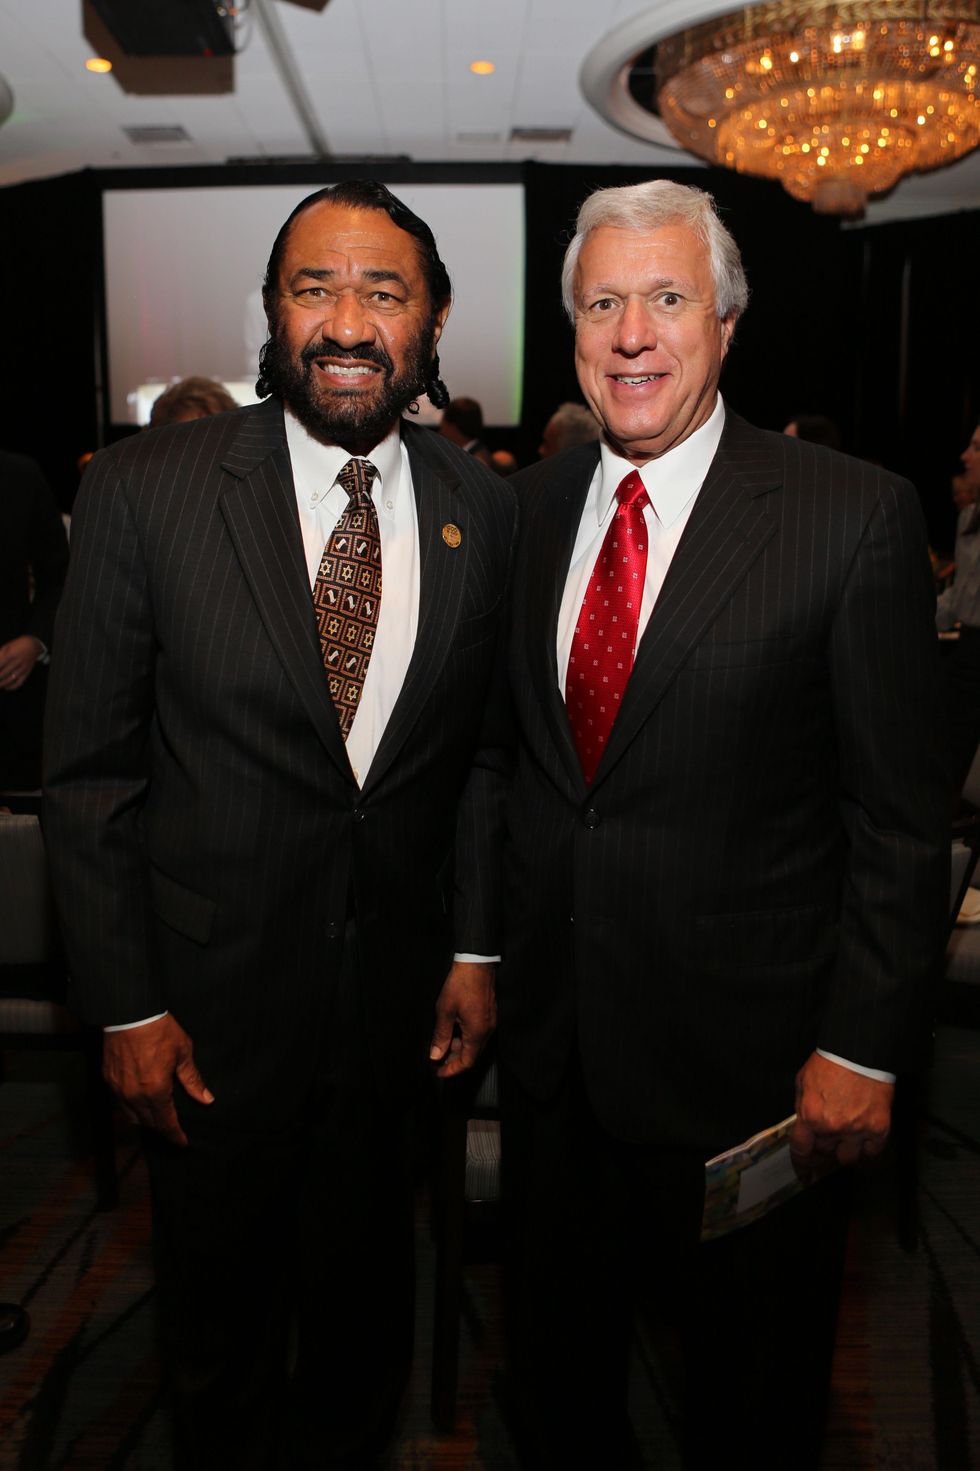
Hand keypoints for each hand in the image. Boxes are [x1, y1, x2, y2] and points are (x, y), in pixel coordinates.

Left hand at [0, 636, 41, 691]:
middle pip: (4, 673)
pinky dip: (12, 687)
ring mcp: (23, 668)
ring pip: (11, 679)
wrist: (33, 645)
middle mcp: (18, 661)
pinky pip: (19, 682)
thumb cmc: (17, 645)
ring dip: (2, 684)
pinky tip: (6, 687)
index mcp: (11, 654)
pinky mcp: (27, 672)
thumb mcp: (6, 646)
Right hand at [102, 1014, 213, 1145]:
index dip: (175, 1136)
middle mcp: (134, 1096)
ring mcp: (118, 1089)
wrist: (129, 1013)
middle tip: (172, 1128)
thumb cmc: (159, 1030)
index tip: (182, 1143)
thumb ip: (192, 1080)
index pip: (166, 1123)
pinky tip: (140, 1100)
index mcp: (156, 1091)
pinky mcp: (108, 1080)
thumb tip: (206, 1099)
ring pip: (131, 1116)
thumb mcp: (183, 1053)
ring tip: (157, 1116)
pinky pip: (120, 1103)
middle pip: (148, 1123)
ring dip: (145, 1120)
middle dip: (161, 1128)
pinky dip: (131, 1107)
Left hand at [429, 961, 495, 1078]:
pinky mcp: (488, 1014)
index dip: (452, 1070)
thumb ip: (441, 1036)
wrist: (477, 963)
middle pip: (472, 1055)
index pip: (467, 1062)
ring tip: (441, 1046)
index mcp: (477, 1033)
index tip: (439, 1072)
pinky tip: (452, 1032)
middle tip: (437, 1061)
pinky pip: (477, 1033)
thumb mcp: (445, 1012)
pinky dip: (464, 1038)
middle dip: (454, 1060)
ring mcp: (489, 1022)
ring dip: (459, 1048)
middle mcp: (487, 1030)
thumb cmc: (461, 985)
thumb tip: (435, 1055)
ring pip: (474, 1044)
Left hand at [790, 1051, 892, 1181]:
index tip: (803, 1173)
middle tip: (827, 1141)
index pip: (801, 1150)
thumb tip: (804, 1124)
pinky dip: (867, 1147)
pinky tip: (864, 1137)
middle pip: (824, 1153)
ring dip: (844, 1150)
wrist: (860, 1052)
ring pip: (847, 1158)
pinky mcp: (878, 1128)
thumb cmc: (831, 1062)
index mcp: (811, 1116)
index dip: (801, 1164)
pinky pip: (871, 1151)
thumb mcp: (803, 1081)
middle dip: (823, 1149)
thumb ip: (802, 1106)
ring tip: (846, 1137)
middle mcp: (832, 1128)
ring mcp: (857, 1130)